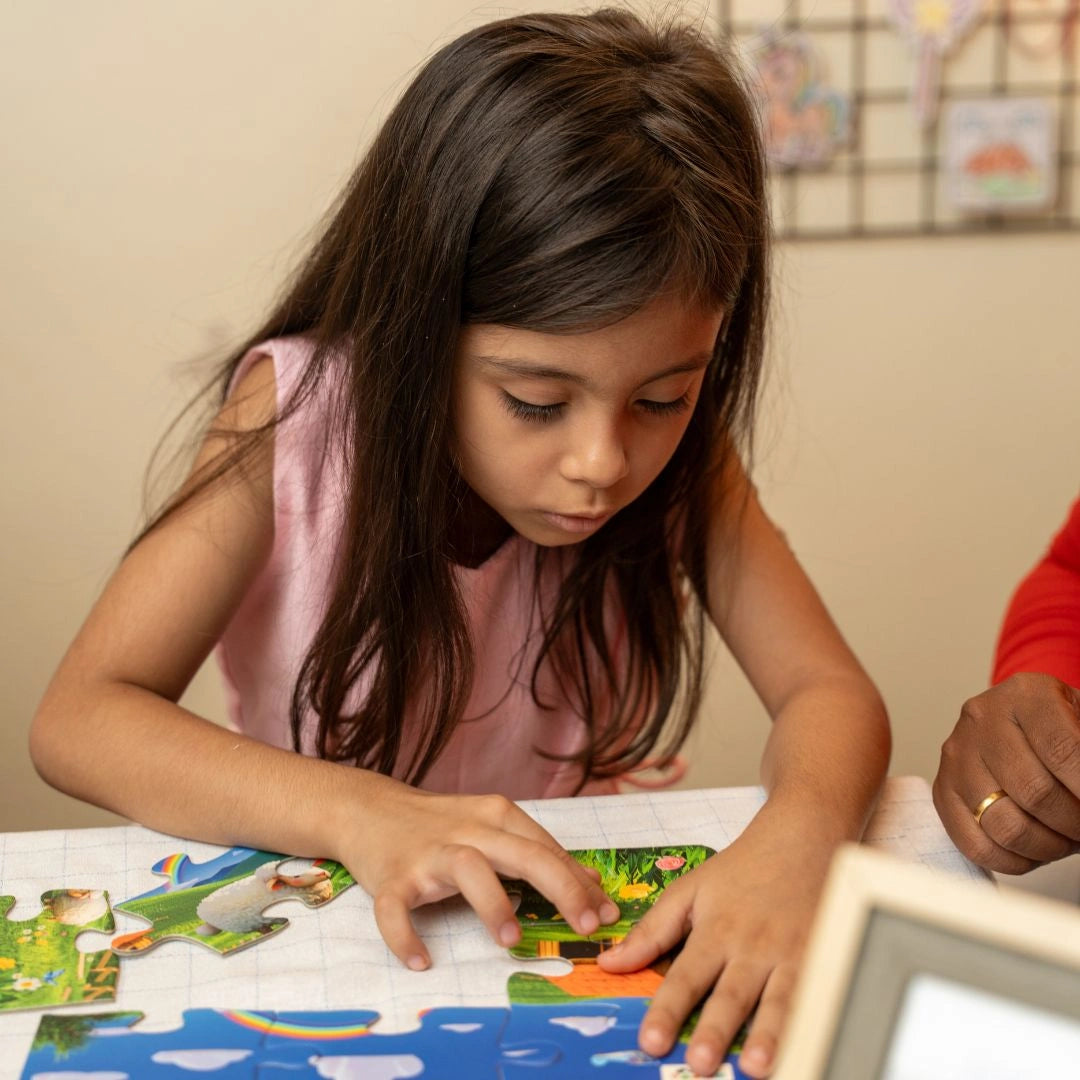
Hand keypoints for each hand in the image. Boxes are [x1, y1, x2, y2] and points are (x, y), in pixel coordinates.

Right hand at [334, 775, 618, 968]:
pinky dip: (406, 936)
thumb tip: (591, 882)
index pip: (546, 848)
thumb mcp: (492, 826)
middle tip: (588, 926)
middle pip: (521, 852)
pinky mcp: (390, 877)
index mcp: (495, 815)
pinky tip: (422, 960)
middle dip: (559, 887)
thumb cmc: (438, 824)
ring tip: (510, 942)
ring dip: (492, 903)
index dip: (580, 882)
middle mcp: (466, 830)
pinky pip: (396, 908)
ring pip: (466, 868)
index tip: (608, 915)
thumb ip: (537, 850)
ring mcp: (427, 853)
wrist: (368, 809)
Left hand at [597, 814, 827, 1077]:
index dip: (667, 1010)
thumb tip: (610, 964)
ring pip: (779, 1001)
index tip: (650, 1041)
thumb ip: (652, 931)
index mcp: (716, 930)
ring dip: (768, 1036)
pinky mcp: (823, 959)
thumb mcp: (690, 891)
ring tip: (755, 1068)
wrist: (800, 838)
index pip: (686, 976)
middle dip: (716, 1030)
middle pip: (731, 995)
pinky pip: (816, 997)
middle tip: (699, 1064)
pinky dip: (811, 1024)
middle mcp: (753, 947)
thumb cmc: (742, 869)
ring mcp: (791, 956)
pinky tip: (804, 1048)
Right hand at [933, 672, 1079, 872]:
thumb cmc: (1057, 727)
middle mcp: (983, 720)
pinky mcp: (943, 790)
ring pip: (1006, 826)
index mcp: (1026, 695)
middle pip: (1035, 793)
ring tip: (1064, 837)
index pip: (1065, 750)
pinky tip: (1035, 847)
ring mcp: (957, 756)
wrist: (1018, 721)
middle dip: (1074, 823)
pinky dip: (1015, 860)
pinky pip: (977, 845)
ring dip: (1048, 846)